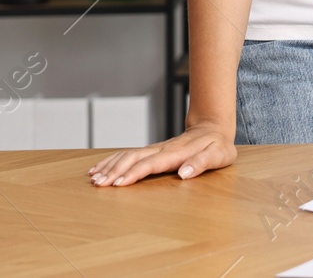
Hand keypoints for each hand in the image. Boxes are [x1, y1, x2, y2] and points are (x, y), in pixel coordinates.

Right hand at [88, 117, 235, 186]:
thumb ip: (203, 163)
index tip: (119, 183)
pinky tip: (99, 168)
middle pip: (134, 158)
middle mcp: (162, 149)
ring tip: (93, 179)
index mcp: (177, 152)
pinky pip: (128, 154)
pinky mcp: (152, 150)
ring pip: (128, 155)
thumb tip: (184, 173)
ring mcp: (156, 148)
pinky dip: (112, 160)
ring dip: (110, 166)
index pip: (152, 163)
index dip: (135, 173)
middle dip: (115, 171)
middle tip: (98, 184)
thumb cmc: (218, 146)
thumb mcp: (219, 155)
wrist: (213, 127)